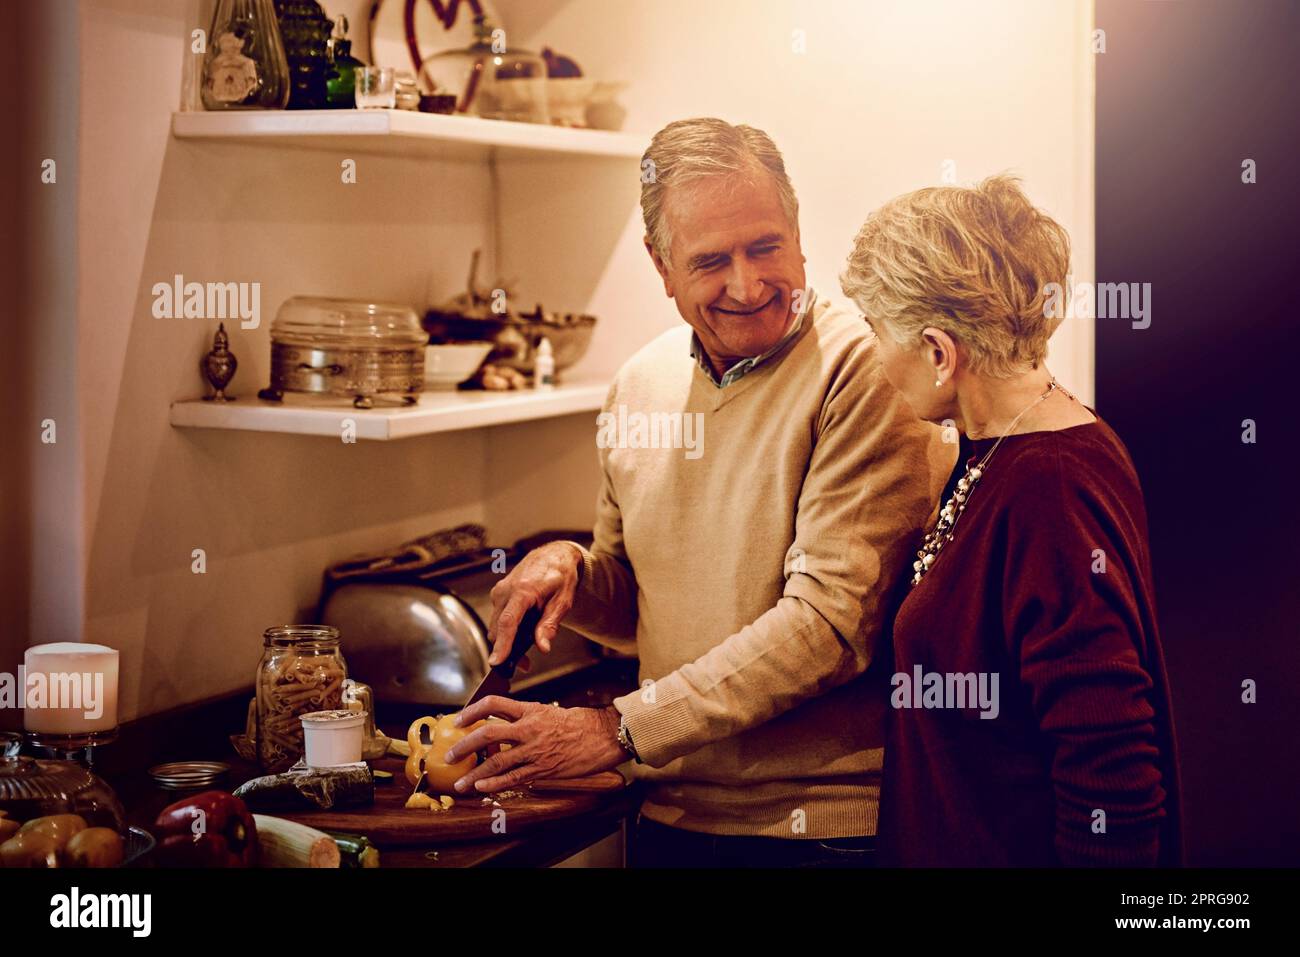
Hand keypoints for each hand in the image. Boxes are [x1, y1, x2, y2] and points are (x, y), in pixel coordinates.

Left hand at [444, 696, 624, 792]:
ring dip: (474, 773)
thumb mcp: (551, 712)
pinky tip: (482, 787)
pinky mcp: (543, 769)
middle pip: (487, 734)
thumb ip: (528, 718)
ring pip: (496, 762)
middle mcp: (529, 729)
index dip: (472, 711)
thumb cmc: (582, 723)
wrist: (605, 736)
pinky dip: (494, 784)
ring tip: (460, 782)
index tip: (459, 719)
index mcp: (531, 710)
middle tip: (450, 754)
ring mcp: (535, 750)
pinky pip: (513, 778)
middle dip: (464, 746)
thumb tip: (508, 725)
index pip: (494, 704)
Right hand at [487, 541, 582, 664]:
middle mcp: (506, 590)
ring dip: (506, 640)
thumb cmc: (561, 575)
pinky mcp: (498, 594)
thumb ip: (550, 624)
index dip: (502, 644)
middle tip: (525, 663)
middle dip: (507, 650)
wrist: (554, 554)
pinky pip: (498, 617)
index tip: (496, 662)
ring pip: (496, 625)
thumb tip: (543, 646)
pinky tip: (522, 631)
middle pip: (498, 629)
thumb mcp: (563, 601)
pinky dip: (506, 629)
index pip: (508, 622)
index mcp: (523, 591)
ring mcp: (499, 591)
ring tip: (527, 648)